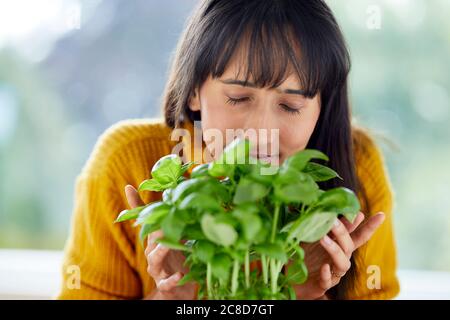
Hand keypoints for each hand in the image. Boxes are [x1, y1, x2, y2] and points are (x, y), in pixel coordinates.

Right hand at [124, 185, 197, 299]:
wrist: (179, 291)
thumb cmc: (179, 261)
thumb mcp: (180, 239)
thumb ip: (180, 221)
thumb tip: (186, 197)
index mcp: (156, 240)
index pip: (145, 220)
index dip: (136, 204)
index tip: (129, 187)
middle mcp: (152, 252)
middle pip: (150, 237)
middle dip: (154, 227)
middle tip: (162, 216)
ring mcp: (157, 269)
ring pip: (154, 258)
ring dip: (161, 250)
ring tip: (168, 245)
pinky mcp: (165, 284)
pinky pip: (166, 282)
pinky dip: (171, 279)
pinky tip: (178, 275)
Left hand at [288, 211, 385, 299]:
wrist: (291, 278)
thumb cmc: (304, 255)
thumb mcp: (312, 236)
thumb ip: (322, 224)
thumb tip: (325, 203)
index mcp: (340, 245)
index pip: (358, 235)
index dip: (370, 226)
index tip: (381, 215)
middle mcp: (340, 258)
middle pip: (349, 245)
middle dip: (343, 232)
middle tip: (332, 220)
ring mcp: (333, 272)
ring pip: (342, 263)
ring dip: (334, 250)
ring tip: (322, 238)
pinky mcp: (322, 284)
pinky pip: (328, 281)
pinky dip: (327, 274)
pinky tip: (324, 267)